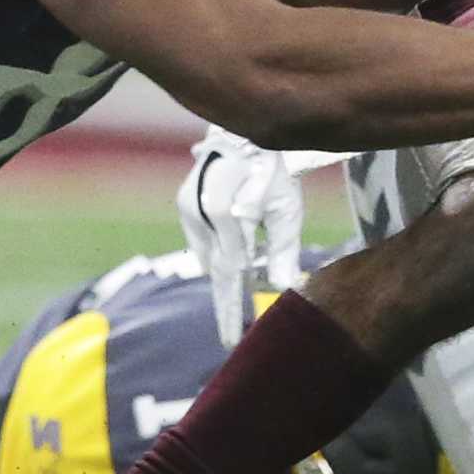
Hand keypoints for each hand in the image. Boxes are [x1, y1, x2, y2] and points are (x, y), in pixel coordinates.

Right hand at [176, 125, 304, 346]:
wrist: (247, 133)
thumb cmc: (275, 170)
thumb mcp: (287, 209)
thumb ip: (284, 251)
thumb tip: (288, 289)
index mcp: (231, 216)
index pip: (232, 275)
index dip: (233, 309)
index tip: (233, 340)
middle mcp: (203, 214)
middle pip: (217, 271)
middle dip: (228, 301)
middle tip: (233, 335)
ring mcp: (189, 208)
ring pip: (208, 257)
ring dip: (225, 275)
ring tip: (242, 294)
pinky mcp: (184, 203)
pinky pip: (201, 241)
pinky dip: (217, 253)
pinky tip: (236, 255)